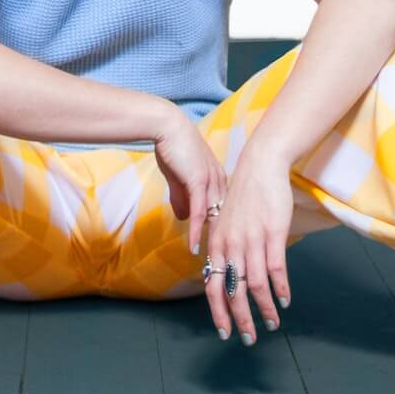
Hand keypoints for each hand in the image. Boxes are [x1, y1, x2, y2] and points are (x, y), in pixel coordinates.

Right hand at [150, 103, 227, 260]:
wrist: (168, 126)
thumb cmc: (174, 148)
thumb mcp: (180, 178)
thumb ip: (183, 198)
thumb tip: (183, 218)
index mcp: (219, 181)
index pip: (225, 214)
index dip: (225, 234)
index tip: (224, 254)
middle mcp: (220, 183)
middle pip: (225, 220)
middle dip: (225, 245)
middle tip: (223, 267)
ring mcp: (211, 183)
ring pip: (214, 219)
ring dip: (213, 243)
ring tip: (212, 264)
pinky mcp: (198, 182)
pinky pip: (198, 212)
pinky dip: (195, 231)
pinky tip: (193, 247)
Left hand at [202, 149, 292, 345]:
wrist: (259, 166)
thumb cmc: (244, 195)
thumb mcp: (224, 222)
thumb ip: (223, 248)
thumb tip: (220, 272)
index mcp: (217, 244)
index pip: (212, 286)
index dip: (218, 312)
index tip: (224, 332)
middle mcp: (230, 246)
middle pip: (232, 292)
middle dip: (241, 320)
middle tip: (249, 339)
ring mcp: (251, 241)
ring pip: (255, 285)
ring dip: (265, 310)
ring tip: (272, 324)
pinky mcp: (273, 234)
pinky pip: (275, 269)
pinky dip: (281, 288)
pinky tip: (285, 301)